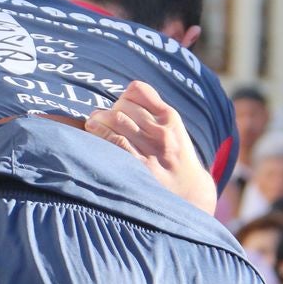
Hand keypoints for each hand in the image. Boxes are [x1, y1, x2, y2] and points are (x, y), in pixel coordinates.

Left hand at [85, 81, 216, 213]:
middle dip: (108, 110)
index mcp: (170, 117)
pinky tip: (92, 131)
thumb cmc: (176, 158)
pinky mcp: (140, 166)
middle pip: (122, 106)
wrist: (190, 192)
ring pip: (116, 119)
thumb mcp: (174, 129)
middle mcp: (161, 131)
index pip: (137, 91)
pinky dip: (100, 133)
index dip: (122, 97)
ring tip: (93, 123)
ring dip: (99, 119)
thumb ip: (154, 110)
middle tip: (101, 118)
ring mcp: (151, 149)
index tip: (119, 107)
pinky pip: (115, 141)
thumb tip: (127, 94)